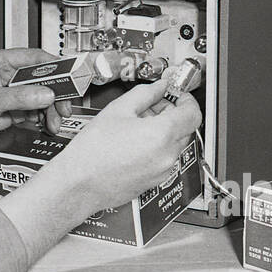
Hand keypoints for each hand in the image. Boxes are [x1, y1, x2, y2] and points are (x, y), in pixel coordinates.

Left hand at [0, 48, 72, 144]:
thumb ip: (17, 97)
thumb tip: (44, 93)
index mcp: (0, 62)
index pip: (35, 58)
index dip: (55, 66)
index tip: (70, 76)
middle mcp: (8, 75)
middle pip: (43, 79)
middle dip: (56, 94)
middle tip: (64, 106)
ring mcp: (11, 93)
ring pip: (42, 96)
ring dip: (51, 109)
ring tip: (54, 122)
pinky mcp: (12, 109)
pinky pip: (35, 110)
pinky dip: (43, 118)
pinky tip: (45, 125)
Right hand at [46, 81, 201, 213]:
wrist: (79, 184)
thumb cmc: (92, 152)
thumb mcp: (117, 109)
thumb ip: (145, 94)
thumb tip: (159, 87)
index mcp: (162, 134)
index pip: (192, 113)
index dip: (186, 99)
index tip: (177, 94)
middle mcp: (167, 155)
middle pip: (185, 128)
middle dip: (172, 113)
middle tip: (152, 106)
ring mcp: (163, 171)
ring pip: (174, 143)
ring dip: (163, 131)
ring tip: (136, 125)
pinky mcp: (155, 181)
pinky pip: (164, 158)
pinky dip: (157, 147)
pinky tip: (133, 142)